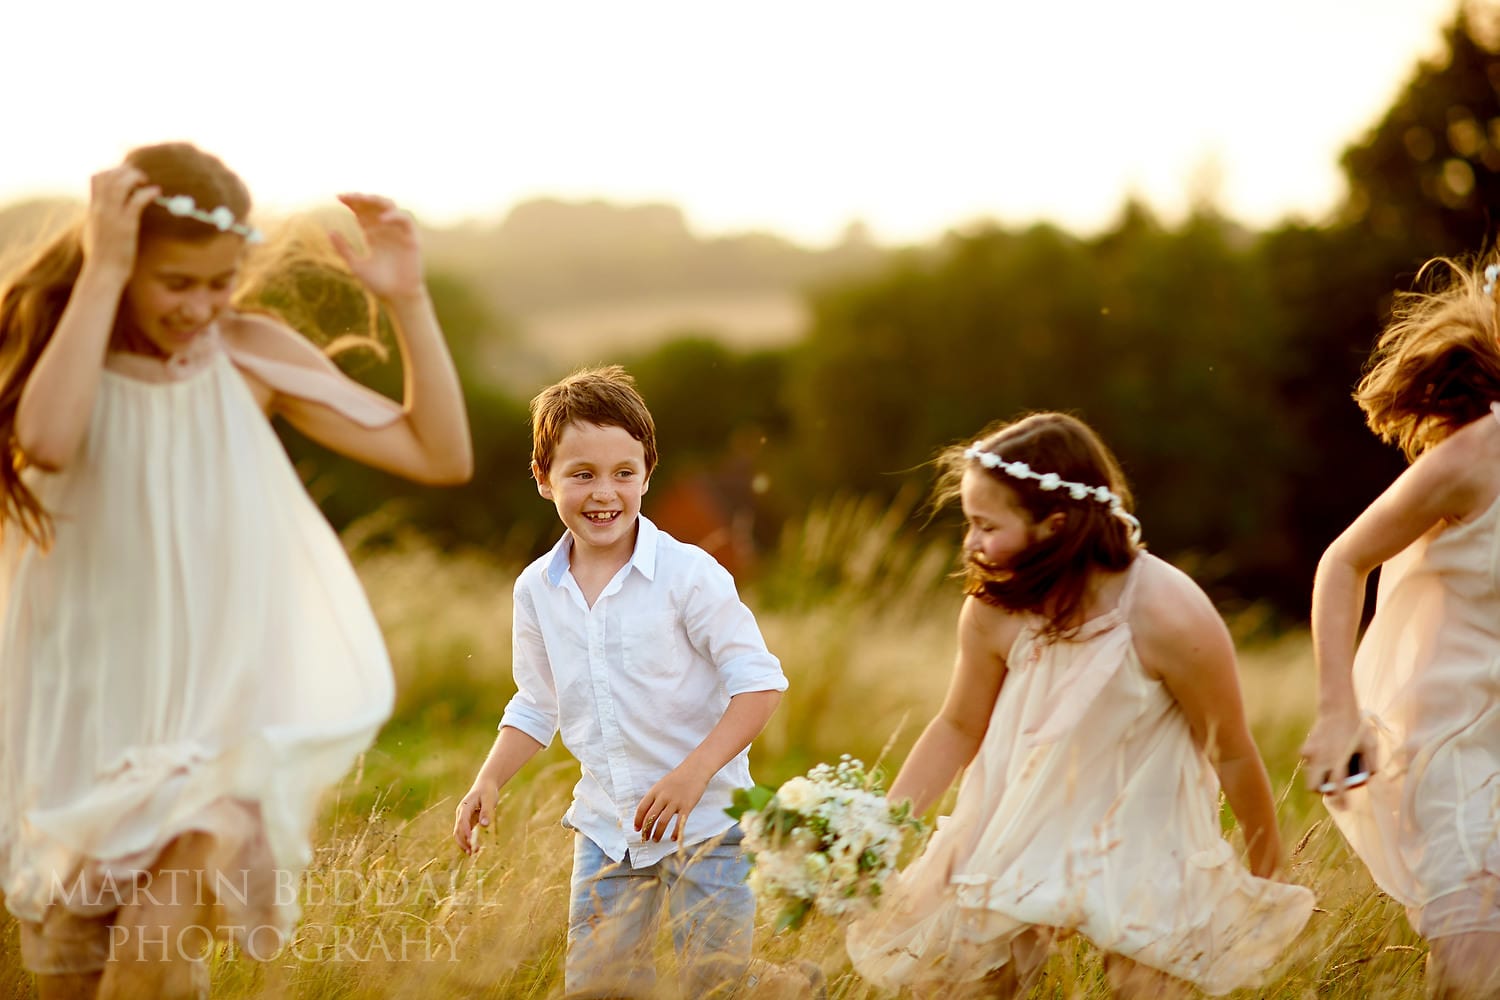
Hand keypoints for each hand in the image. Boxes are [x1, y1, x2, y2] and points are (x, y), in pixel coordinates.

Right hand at [83, 165, 158, 280]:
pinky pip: (136, 201)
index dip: (112, 171)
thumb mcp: (93, 233)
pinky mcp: (126, 225)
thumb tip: (98, 213)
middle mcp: (100, 209)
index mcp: (92, 209)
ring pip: (120, 184)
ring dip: (135, 177)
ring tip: (146, 181)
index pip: (96, 178)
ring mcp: (112, 216)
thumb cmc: (101, 258)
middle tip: (140, 176)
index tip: (126, 175)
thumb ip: (96, 219)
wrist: (103, 273)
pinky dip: (147, 192)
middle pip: (109, 176)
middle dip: (125, 171)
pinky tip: (156, 192)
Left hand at [329, 193, 425, 302]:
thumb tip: (330, 231)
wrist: (397, 298)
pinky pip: (406, 220)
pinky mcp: (411, 239)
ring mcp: (399, 233)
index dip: (352, 202)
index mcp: (372, 235)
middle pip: (374, 205)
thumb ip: (344, 249)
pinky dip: (395, 216)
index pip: (362, 212)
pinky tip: (382, 219)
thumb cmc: (379, 284)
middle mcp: (385, 231)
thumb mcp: (356, 265)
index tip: (338, 197)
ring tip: (364, 199)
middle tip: (350, 196)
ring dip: (378, 200)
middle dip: (362, 198)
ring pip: (390, 207)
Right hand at [453, 781, 498, 855]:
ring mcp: (463, 818)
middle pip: (458, 830)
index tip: (471, 841)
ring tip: (472, 853)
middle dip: (464, 841)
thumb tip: (484, 825)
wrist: (485, 785)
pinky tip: (472, 849)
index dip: (466, 832)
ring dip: (464, 843)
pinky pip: (464, 833)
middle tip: (473, 851)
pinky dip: (467, 841)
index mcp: (465, 806)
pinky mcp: (467, 821)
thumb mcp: (489, 799)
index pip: (463, 821)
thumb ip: (486, 812)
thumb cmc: (488, 791)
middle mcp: (461, 813)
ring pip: (459, 833)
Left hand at [634, 765, 710, 842]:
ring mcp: (675, 801)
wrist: (695, 769)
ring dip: (657, 833)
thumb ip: (656, 797)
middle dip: (646, 830)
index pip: (642, 808)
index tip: (637, 829)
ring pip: (662, 822)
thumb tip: (649, 814)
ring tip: (656, 839)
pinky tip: (673, 838)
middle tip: (645, 838)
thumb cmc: (679, 777)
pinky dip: (676, 833)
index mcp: (655, 791)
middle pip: (650, 817)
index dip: (637, 820)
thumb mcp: (662, 784)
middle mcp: (663, 796)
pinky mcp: (687, 806)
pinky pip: (679, 823)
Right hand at [1300, 703, 1373, 806]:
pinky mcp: (1306, 747)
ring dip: (1319, 776)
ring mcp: (1311, 753)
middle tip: (1331, 788)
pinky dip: (1316, 763)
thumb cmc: (1356, 727)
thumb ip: (1371, 764)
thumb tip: (1369, 778)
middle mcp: (1322, 759)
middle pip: (1313, 786)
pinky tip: (1326, 755)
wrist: (1337, 709)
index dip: (1341, 800)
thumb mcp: (1370, 745)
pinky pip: (1309, 762)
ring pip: (1310, 774)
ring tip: (1331, 769)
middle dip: (1321, 790)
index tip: (1344, 808)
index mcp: (1338, 760)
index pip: (1337, 786)